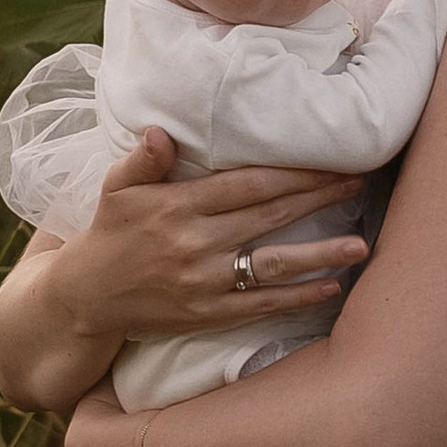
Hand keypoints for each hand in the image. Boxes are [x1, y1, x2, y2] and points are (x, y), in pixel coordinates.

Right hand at [49, 129, 372, 339]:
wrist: (85, 298)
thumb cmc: (110, 233)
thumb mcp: (117, 189)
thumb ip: (143, 160)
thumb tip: (162, 132)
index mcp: (180, 206)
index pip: (249, 184)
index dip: (294, 172)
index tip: (331, 159)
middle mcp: (196, 243)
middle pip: (270, 216)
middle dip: (319, 198)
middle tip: (360, 182)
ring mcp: (204, 282)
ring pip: (272, 264)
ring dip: (321, 254)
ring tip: (361, 245)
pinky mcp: (206, 314)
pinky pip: (260, 304)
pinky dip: (297, 297)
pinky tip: (330, 286)